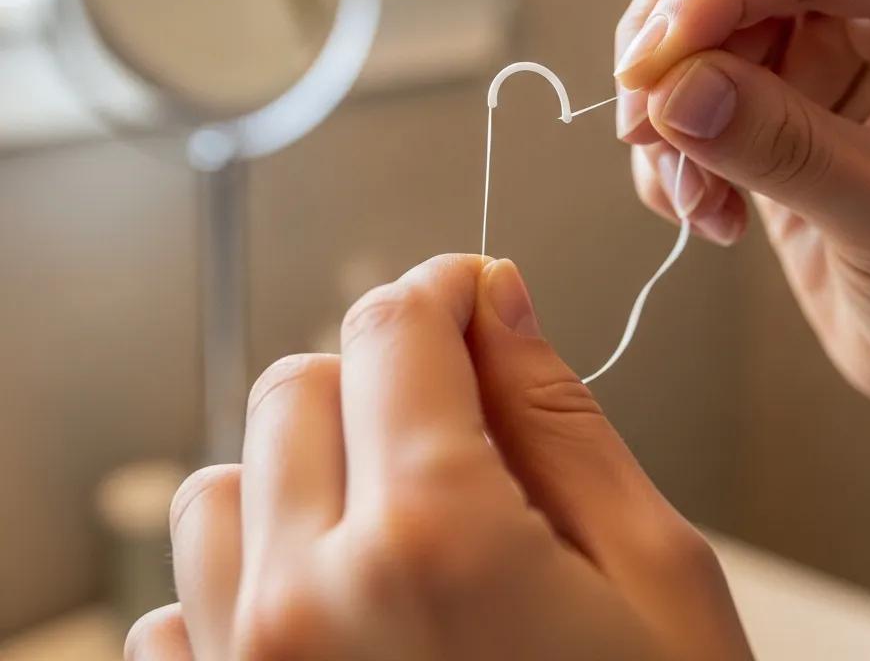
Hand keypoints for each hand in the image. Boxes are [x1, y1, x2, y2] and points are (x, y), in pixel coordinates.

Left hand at [126, 255, 752, 659]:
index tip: (474, 294)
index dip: (443, 289)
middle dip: (383, 374)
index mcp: (432, 542)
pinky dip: (254, 572)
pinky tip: (339, 613)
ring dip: (307, 470)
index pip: (395, 328)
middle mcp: (304, 603)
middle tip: (459, 420)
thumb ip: (557, 416)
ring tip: (396, 524)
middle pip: (303, 382)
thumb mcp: (654, 573)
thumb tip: (501, 302)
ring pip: (227, 479)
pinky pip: (182, 601)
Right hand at [616, 0, 869, 413]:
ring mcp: (821, 62)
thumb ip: (787, 147)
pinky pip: (688, 99)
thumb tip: (672, 91)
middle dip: (673, 41)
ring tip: (691, 199)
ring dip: (665, 111)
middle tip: (643, 127)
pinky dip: (670, 152)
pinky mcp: (776, 115)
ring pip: (697, 32)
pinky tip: (706, 214)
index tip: (648, 68)